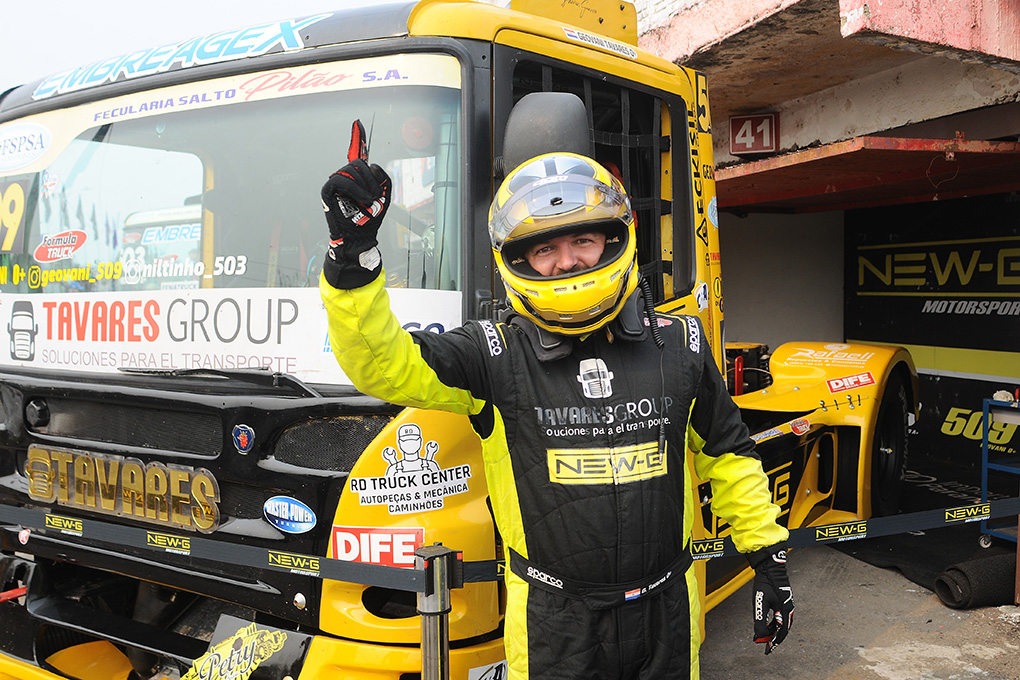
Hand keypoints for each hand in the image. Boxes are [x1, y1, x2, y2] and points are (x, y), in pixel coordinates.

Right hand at [320, 120, 391, 287]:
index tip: (358, 123)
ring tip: (369, 201)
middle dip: (371, 179)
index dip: (357, 138)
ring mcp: (336, 183)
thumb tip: (372, 163)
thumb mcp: (384, 196)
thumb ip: (383, 178)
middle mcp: (346, 176)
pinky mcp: (328, 190)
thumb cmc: (371, 218)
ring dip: (365, 186)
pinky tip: (362, 198)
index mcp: (358, 176)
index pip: (356, 153)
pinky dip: (354, 188)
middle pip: (359, 163)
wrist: (360, 237)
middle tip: (375, 197)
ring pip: (351, 170)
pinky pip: (340, 179)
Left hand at [748, 544, 793, 654]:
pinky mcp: (783, 601)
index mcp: (785, 610)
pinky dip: (772, 623)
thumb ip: (760, 619)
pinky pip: (779, 617)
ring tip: (762, 636)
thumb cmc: (765, 583)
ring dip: (772, 631)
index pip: (781, 632)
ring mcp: (786, 605)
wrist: (770, 567)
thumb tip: (759, 635)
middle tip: (764, 646)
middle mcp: (788, 609)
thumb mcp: (760, 602)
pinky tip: (765, 624)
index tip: (767, 651)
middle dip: (773, 638)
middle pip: (782, 629)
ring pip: (781, 623)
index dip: (774, 642)